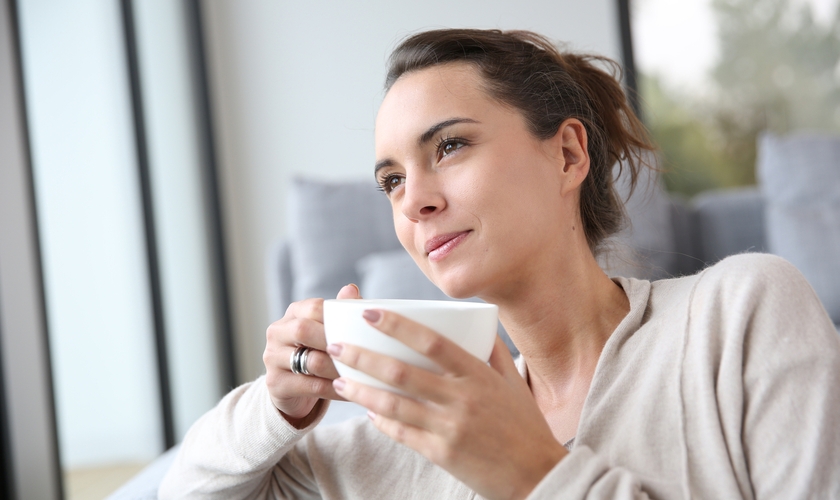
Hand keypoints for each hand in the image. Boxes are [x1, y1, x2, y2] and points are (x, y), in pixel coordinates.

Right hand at [263, 284, 360, 427]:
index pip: (314, 307)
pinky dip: (336, 389)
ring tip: (363, 373)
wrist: (293, 389)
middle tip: (363, 352)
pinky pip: (311, 386)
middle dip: (336, 342)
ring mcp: (272, 358)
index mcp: (293, 314)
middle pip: (305, 330)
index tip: (363, 328)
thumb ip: (340, 311)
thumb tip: (351, 289)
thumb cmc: (317, 352)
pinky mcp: (275, 383)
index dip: (338, 317)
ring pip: (311, 361)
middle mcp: (277, 332)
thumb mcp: (327, 331)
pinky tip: (353, 390)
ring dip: (340, 368)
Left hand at [328, 309, 566, 499]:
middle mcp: (461, 398)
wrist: (537, 475)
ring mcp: (449, 427)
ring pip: (394, 404)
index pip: (431, 341)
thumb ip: (493, 351)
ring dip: (362, 391)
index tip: (369, 312)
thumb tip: (477, 322)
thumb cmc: (526, 425)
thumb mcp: (513, 382)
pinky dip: (381, 421)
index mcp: (478, 375)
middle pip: (401, 372)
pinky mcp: (441, 453)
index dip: (397, 325)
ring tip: (339, 379)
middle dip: (364, 357)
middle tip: (337, 346)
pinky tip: (367, 411)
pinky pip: (402, 433)